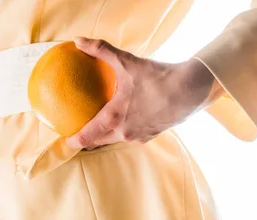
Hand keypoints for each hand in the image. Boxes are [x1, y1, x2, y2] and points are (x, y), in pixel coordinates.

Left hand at [65, 37, 223, 148]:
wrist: (191, 89)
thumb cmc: (158, 77)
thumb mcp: (126, 62)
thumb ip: (100, 51)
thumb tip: (79, 40)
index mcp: (113, 118)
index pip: (87, 136)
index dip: (74, 140)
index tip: (65, 140)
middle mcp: (124, 132)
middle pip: (98, 141)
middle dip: (87, 139)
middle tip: (78, 131)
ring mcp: (138, 136)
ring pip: (114, 139)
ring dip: (105, 135)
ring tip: (98, 125)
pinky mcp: (151, 135)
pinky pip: (131, 136)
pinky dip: (124, 130)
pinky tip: (125, 120)